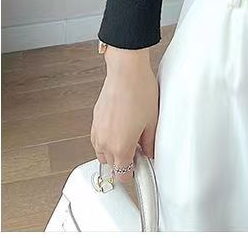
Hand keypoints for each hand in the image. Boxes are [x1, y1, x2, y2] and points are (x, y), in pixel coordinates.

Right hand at [90, 52, 159, 182]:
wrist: (126, 71)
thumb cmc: (139, 91)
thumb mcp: (152, 121)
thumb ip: (150, 142)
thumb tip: (150, 152)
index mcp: (121, 147)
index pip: (122, 176)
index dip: (132, 174)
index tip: (139, 168)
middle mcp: (105, 142)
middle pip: (112, 165)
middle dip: (125, 161)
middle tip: (138, 148)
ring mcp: (97, 131)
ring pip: (103, 153)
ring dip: (114, 151)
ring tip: (130, 135)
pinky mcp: (95, 121)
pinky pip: (98, 139)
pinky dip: (107, 139)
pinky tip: (120, 126)